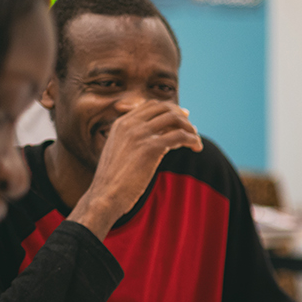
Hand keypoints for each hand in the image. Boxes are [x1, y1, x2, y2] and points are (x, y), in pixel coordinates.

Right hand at [68, 101, 201, 237]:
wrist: (105, 195)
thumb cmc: (114, 179)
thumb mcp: (120, 152)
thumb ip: (135, 141)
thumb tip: (162, 140)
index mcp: (121, 123)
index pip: (151, 105)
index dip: (170, 110)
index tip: (183, 119)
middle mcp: (130, 124)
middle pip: (165, 107)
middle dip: (182, 116)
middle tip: (192, 129)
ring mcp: (140, 134)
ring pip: (175, 119)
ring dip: (190, 128)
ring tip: (195, 141)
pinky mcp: (150, 148)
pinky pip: (180, 136)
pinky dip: (192, 139)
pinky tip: (196, 148)